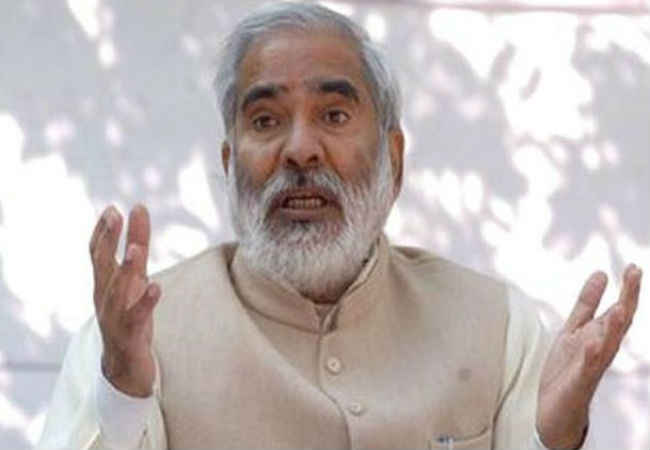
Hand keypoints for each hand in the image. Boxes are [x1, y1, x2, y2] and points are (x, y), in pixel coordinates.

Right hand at [89, 204, 160, 396]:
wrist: (124, 368)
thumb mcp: (135, 276)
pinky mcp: (130, 336)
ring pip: (117, 292)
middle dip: (108, 240)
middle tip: (115, 215)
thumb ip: (138, 244)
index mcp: (104, 283)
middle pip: (102, 266)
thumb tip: (139, 208)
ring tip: (136, 249)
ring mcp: (115, 317)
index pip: (97, 253)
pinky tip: (155, 287)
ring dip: (126, 269)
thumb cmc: (130, 314)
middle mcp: (104, 298)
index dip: (103, 231)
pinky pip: (136, 318)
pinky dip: (145, 302)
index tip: (112, 209)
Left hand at [536, 264, 641, 448]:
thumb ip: (586, 304)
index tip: (634, 267)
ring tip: (622, 306)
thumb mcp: (574, 329)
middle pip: (618, 324)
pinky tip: (593, 341)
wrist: (555, 411)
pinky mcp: (577, 383)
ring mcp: (591, 368)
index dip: (626, 290)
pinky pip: (586, 368)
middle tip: (635, 274)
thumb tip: (600, 273)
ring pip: (607, 345)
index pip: (618, 311)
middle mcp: (601, 351)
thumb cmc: (568, 370)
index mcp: (600, 337)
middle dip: (627, 299)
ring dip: (615, 326)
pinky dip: (590, 355)